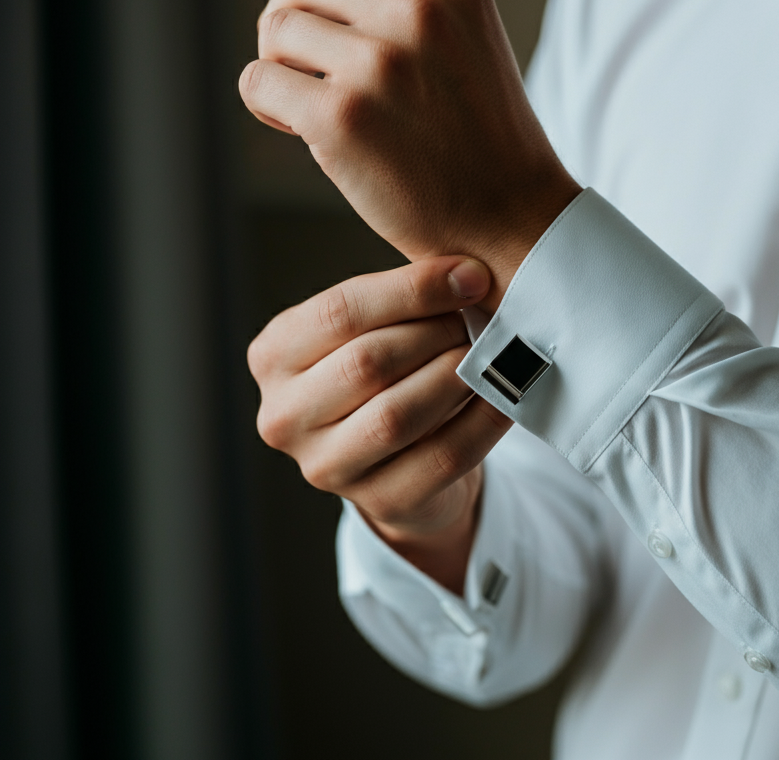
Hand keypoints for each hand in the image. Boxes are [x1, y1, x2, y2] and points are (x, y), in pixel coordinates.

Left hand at [238, 0, 580, 309]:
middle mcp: (418, 12)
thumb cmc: (485, 138)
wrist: (514, 219)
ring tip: (309, 100)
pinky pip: (259, 82)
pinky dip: (266, 103)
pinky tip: (296, 125)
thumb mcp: (472, 40)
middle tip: (307, 66)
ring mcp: (379, 64)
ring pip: (276, 29)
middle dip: (290, 19)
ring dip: (281, 64)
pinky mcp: (341, 118)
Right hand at [247, 255, 511, 592]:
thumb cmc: (389, 370)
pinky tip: (504, 395)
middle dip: (436, 333)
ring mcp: (325, 467)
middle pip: (368, 362)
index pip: (341, 312)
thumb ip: (405, 297)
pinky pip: (442, 457)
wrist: (401, 458)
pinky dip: (483, 420)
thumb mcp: (375, 326)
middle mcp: (285, 415)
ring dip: (456, 376)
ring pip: (398, 415)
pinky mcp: (378, 503)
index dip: (413, 289)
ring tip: (488, 355)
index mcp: (274, 354)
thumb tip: (468, 275)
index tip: (470, 275)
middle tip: (477, 319)